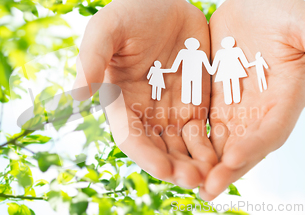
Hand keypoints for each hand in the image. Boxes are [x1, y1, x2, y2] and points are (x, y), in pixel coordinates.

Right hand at [72, 0, 217, 187]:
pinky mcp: (196, 103)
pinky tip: (225, 156)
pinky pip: (204, 131)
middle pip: (160, 150)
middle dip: (176, 168)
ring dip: (196, 164)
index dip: (146, 156)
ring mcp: (171, 110)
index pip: (131, 137)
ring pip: (184, 147)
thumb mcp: (107, 29)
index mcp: (120, 101)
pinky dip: (213, 146)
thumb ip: (92, 58)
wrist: (166, 1)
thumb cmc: (132, 12)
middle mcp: (145, 112)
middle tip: (195, 180)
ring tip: (214, 175)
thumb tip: (78, 94)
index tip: (164, 169)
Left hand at [200, 0, 304, 199]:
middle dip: (228, 169)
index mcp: (287, 96)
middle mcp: (263, 109)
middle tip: (208, 188)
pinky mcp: (217, 100)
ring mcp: (239, 106)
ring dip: (208, 164)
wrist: (252, 2)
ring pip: (224, 142)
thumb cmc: (281, 9)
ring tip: (190, 182)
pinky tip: (178, 156)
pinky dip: (195, 143)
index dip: (255, 146)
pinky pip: (206, 126)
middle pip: (247, 146)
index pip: (273, 129)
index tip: (233, 158)